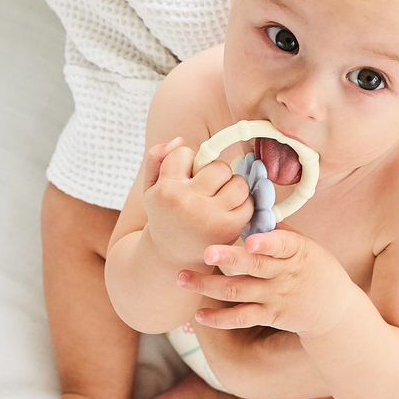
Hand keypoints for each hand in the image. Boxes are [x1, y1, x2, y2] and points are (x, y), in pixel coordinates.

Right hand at [141, 136, 251, 266]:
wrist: (171, 257)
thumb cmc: (164, 217)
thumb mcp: (150, 189)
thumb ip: (157, 158)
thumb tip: (179, 140)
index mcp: (165, 190)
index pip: (185, 153)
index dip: (188, 163)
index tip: (184, 178)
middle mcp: (187, 202)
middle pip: (218, 167)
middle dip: (215, 174)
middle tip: (206, 189)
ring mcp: (210, 216)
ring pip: (238, 182)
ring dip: (232, 187)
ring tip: (219, 198)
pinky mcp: (228, 228)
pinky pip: (248, 203)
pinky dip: (242, 205)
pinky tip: (228, 212)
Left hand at [179, 229, 359, 339]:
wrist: (334, 309)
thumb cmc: (315, 267)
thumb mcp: (306, 246)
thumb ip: (279, 231)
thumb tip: (249, 208)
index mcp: (296, 250)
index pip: (283, 244)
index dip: (266, 243)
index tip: (249, 240)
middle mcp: (284, 274)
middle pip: (254, 266)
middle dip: (228, 258)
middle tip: (205, 252)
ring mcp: (275, 297)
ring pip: (239, 291)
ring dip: (208, 285)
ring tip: (182, 278)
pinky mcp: (270, 316)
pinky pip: (241, 318)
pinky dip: (220, 318)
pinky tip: (198, 315)